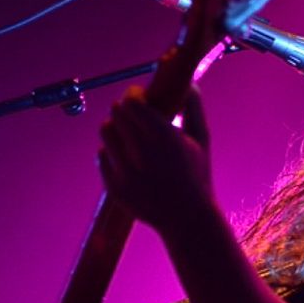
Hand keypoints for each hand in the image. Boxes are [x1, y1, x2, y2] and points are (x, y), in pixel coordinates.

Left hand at [98, 77, 214, 236]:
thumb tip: (190, 83)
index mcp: (164, 138)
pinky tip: (126, 156)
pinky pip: (102, 155)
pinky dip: (112, 152)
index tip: (140, 97)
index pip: (132, 102)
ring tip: (128, 135)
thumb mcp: (201, 141)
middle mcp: (143, 153)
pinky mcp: (115, 186)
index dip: (134, 95)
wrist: (187, 219)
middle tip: (133, 115)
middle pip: (116, 112)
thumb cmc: (197, 176)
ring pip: (105, 131)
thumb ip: (194, 108)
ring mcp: (126, 172)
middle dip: (125, 110)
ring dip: (116, 128)